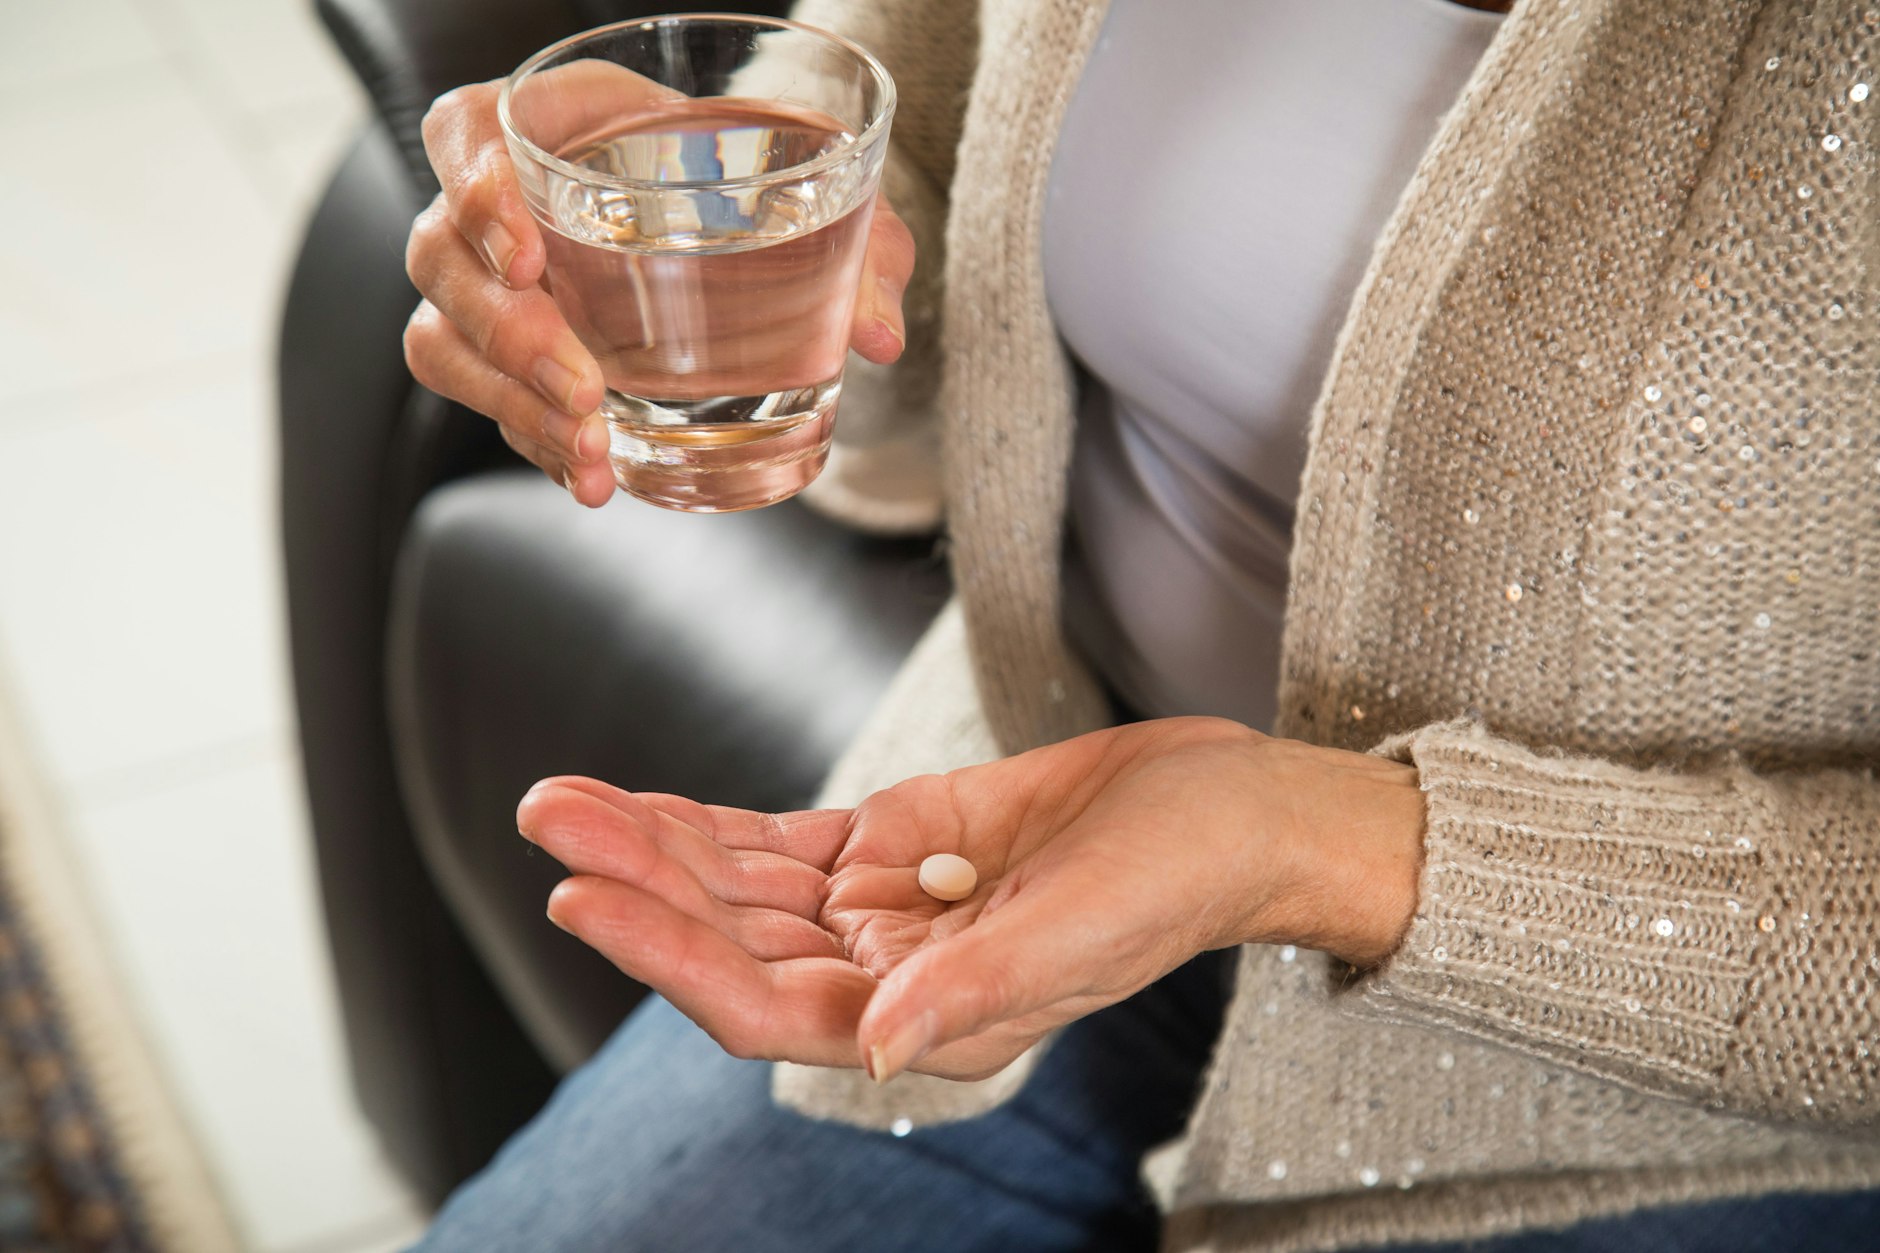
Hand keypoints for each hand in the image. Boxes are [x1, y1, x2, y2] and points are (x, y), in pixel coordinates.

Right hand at [403, 72, 915, 506]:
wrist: (739, 223)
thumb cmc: (755, 178)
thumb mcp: (819, 191)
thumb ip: (859, 245)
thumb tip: (881, 334)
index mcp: (552, 124)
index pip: (465, 132)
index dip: (478, 190)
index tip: (529, 255)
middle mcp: (498, 204)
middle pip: (440, 256)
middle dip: (508, 332)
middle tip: (584, 386)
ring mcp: (491, 285)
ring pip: (443, 340)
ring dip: (508, 402)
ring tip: (591, 446)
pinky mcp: (507, 356)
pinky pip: (488, 402)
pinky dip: (536, 444)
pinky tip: (594, 475)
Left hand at [521, 717, 1424, 1084]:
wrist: (1225, 808)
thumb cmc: (1175, 876)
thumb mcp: (1081, 928)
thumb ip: (972, 989)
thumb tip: (869, 1048)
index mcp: (924, 1021)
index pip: (762, 1002)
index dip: (664, 956)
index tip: (579, 896)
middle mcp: (886, 975)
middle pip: (731, 935)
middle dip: (636, 880)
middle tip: (549, 815)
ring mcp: (883, 910)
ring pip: (741, 885)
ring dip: (655, 845)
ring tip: (565, 798)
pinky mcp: (893, 844)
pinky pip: (780, 844)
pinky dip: (712, 826)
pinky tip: (647, 806)